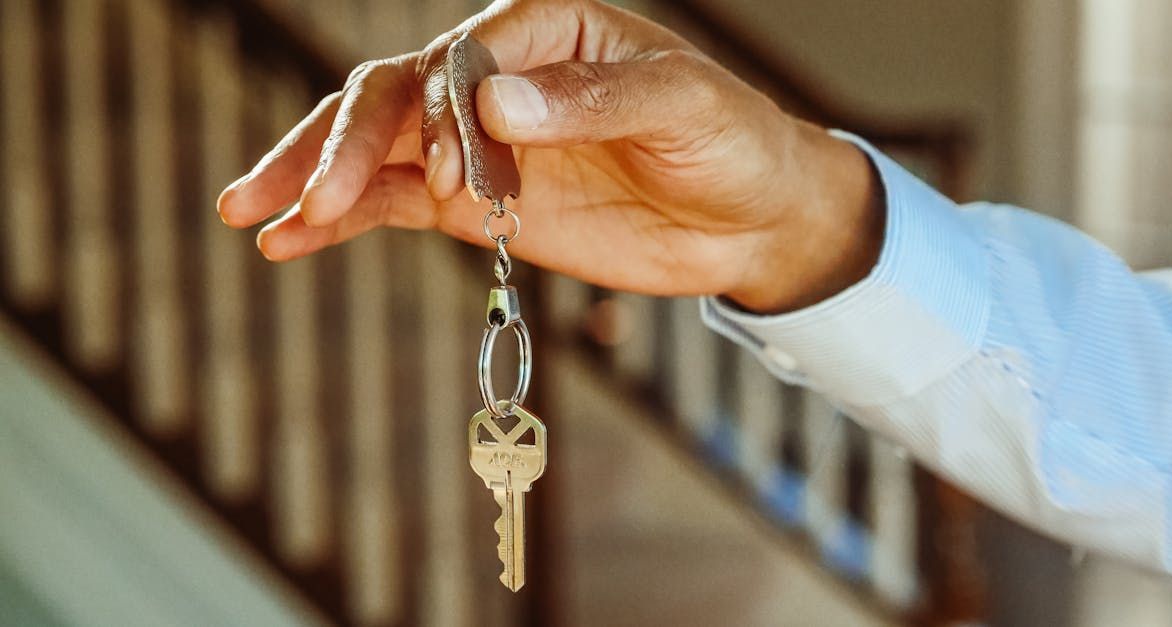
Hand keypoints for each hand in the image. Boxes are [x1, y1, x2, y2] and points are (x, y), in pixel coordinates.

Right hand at [216, 0, 882, 312]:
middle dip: (342, 146)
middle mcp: (495, 79)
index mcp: (541, 30)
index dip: (441, 119)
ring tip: (249, 212)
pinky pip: (393, 206)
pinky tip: (289, 242)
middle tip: (302, 199)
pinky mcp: (475, 204)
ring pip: (374, 149)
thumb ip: (592, 101)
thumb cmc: (732, 142)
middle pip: (393, 98)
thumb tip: (495, 103)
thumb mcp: (682, 107)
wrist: (751, 217)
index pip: (460, 61)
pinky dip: (341, 223)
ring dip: (312, 177)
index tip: (449, 182)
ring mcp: (478, 145)